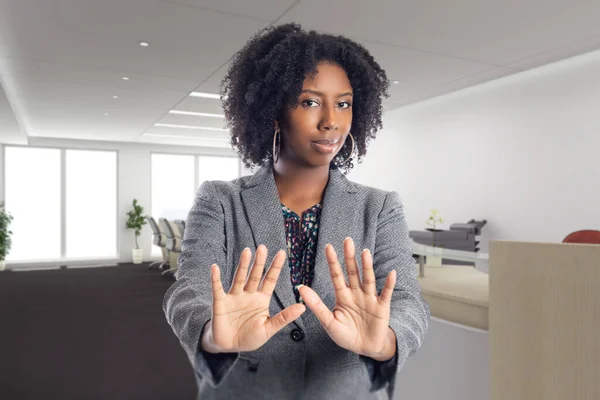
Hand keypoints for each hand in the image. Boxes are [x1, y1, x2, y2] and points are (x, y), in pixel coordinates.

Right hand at [205, 245, 305, 352]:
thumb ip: (284, 318)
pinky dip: (216, 279)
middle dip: (259, 262)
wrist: (229, 347)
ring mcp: (234, 297)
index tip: (282, 253)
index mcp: (261, 299)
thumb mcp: (268, 329)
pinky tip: (215, 268)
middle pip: (255, 275)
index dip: (275, 267)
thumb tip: (303, 307)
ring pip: (239, 278)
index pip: (270, 280)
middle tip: (263, 247)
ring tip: (247, 252)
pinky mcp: (220, 303)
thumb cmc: (250, 337)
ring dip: (243, 265)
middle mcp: (248, 294)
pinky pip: (217, 289)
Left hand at [298, 237, 396, 360]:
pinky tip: (391, 273)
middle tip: (347, 240)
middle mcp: (356, 293)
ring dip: (367, 266)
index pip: (337, 276)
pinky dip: (389, 284)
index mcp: (343, 296)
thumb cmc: (345, 335)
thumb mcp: (328, 321)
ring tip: (365, 252)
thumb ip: (316, 305)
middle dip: (350, 257)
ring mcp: (369, 299)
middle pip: (353, 272)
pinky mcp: (382, 307)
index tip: (328, 247)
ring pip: (368, 279)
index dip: (333, 262)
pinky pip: (386, 293)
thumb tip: (300, 288)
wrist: (365, 348)